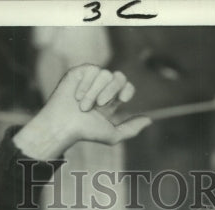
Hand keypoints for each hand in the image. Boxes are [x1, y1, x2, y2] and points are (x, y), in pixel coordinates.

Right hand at [13, 65, 152, 160]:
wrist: (64, 125)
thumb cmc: (86, 132)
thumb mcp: (113, 135)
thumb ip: (131, 129)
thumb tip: (150, 120)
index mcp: (112, 100)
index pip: (127, 87)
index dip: (127, 90)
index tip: (123, 100)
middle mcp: (103, 87)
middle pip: (119, 77)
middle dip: (112, 91)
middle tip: (100, 105)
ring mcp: (92, 78)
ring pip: (105, 74)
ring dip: (95, 93)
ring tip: (83, 106)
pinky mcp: (80, 72)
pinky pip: (92, 69)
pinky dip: (86, 85)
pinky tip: (76, 96)